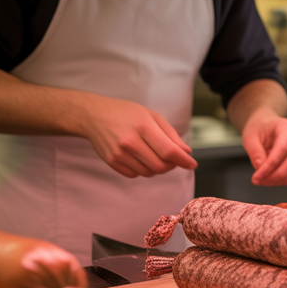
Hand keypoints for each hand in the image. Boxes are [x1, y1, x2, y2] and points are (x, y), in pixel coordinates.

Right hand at [72, 96, 196, 177]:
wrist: (94, 115)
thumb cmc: (126, 113)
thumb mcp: (151, 116)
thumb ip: (170, 134)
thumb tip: (186, 152)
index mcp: (143, 126)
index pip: (168, 151)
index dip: (183, 160)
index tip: (192, 164)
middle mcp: (130, 141)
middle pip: (160, 166)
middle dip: (171, 165)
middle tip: (173, 159)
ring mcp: (119, 153)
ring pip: (149, 172)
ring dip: (158, 168)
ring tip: (155, 154)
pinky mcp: (112, 161)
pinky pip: (135, 174)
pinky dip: (143, 169)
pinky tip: (140, 157)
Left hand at [241, 109, 286, 185]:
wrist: (264, 126)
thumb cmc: (258, 129)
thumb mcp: (250, 138)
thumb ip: (255, 152)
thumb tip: (260, 167)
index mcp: (286, 127)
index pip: (283, 149)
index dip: (270, 166)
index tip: (257, 176)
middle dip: (275, 176)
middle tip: (259, 180)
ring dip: (282, 180)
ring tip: (265, 181)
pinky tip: (273, 180)